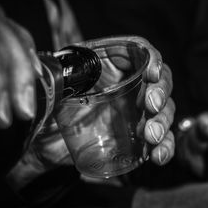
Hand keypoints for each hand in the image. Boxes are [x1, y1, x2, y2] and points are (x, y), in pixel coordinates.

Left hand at [12, 36, 174, 180]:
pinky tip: (158, 156)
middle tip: (151, 108)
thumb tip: (57, 74)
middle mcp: (127, 83)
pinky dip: (165, 146)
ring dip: (163, 122)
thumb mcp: (52, 88)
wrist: (42, 144)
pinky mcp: (138, 136)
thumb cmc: (48, 109)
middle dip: (160, 93)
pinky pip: (161, 138)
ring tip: (150, 137)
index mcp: (109, 63)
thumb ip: (58, 77)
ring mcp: (135, 110)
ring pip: (164, 109)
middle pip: (159, 80)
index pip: (139, 51)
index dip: (151, 59)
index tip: (150, 74)